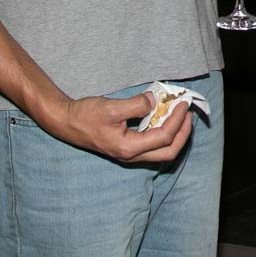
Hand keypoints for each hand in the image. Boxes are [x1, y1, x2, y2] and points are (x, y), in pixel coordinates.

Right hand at [50, 89, 193, 162]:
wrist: (67, 122)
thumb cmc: (86, 115)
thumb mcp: (112, 107)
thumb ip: (136, 105)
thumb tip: (155, 101)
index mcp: (129, 148)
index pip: (163, 137)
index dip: (177, 120)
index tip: (183, 104)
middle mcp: (131, 155)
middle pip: (168, 152)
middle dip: (183, 133)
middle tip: (188, 114)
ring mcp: (129, 153)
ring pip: (161, 151)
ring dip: (175, 134)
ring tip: (180, 115)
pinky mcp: (127, 147)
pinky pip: (152, 145)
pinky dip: (163, 133)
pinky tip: (163, 117)